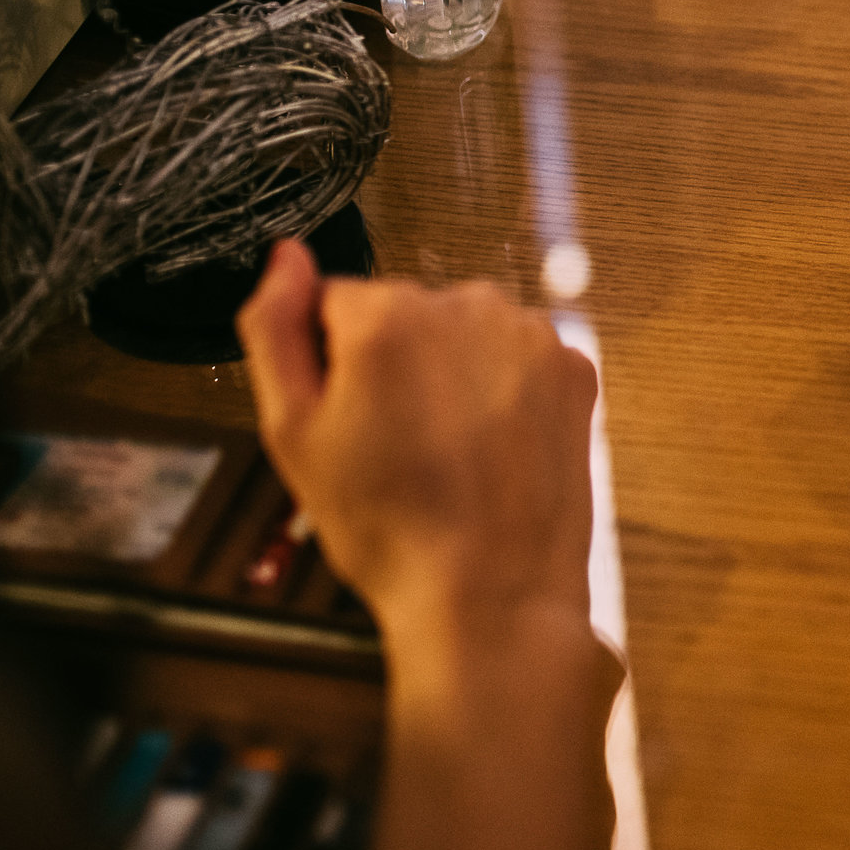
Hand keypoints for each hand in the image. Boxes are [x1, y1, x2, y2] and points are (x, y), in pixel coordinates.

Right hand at [235, 239, 599, 639]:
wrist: (492, 593)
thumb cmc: (386, 525)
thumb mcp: (292, 433)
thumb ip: (274, 329)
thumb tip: (286, 256)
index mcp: (387, 314)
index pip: (336, 303)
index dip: (332, 365)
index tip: (348, 420)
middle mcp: (466, 304)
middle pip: (406, 315)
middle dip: (396, 366)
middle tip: (397, 449)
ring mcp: (530, 334)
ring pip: (465, 336)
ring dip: (452, 376)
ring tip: (448, 456)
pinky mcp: (574, 368)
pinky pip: (517, 361)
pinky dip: (504, 394)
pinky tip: (492, 451)